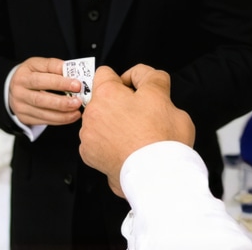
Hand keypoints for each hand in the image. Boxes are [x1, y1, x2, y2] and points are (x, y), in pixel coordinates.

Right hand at [9, 57, 82, 125]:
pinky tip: (71, 116)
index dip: (60, 83)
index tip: (77, 85)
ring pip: (42, 113)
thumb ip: (54, 66)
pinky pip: (44, 121)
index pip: (41, 80)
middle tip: (78, 102)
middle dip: (61, 102)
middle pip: (40, 99)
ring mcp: (20, 107)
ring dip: (62, 114)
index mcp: (23, 76)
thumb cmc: (32, 73)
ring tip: (77, 111)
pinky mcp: (24, 118)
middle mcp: (19, 92)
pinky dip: (60, 120)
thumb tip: (71, 72)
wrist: (16, 86)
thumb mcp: (40, 64)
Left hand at [79, 64, 194, 197]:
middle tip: (143, 114)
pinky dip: (111, 144)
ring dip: (114, 124)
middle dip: (120, 103)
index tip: (137, 91)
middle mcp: (91, 115)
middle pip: (103, 99)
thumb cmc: (160, 138)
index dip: (125, 79)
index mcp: (106, 94)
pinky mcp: (91, 158)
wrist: (157, 178)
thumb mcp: (162, 93)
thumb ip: (150, 77)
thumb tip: (142, 76)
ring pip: (102, 121)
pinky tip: (129, 149)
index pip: (105, 73)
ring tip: (137, 135)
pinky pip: (100, 142)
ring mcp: (89, 138)